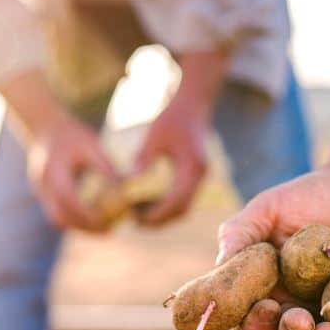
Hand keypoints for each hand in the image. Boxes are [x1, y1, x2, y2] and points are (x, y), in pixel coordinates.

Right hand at [27, 116, 117, 231]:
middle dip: (85, 227)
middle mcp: (43, 186)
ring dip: (79, 227)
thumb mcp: (93, 145)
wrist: (46, 127)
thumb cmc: (73, 134)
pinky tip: (93, 217)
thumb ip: (107, 167)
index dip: (89, 215)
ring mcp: (41, 192)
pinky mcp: (44, 194)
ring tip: (104, 227)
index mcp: (54, 173)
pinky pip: (58, 214)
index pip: (70, 201)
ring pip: (58, 220)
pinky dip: (74, 219)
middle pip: (61, 218)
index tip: (110, 220)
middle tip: (110, 230)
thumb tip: (126, 187)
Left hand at [131, 96, 208, 225]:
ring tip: (137, 214)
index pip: (177, 199)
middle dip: (160, 220)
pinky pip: (182, 199)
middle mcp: (200, 176)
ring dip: (162, 215)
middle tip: (134, 222)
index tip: (137, 220)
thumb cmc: (172, 118)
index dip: (158, 213)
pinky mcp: (195, 177)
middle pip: (182, 209)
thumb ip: (144, 158)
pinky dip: (165, 205)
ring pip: (183, 207)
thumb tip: (129, 181)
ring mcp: (200, 178)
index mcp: (193, 166)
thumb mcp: (155, 135)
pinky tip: (145, 203)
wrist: (193, 106)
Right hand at [217, 167, 329, 329]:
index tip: (265, 305)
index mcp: (264, 291)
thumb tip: (219, 265)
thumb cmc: (305, 198)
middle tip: (299, 319)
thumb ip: (239, 234)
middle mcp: (292, 308)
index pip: (249, 323)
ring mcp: (327, 314)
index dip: (252, 324)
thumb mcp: (267, 210)